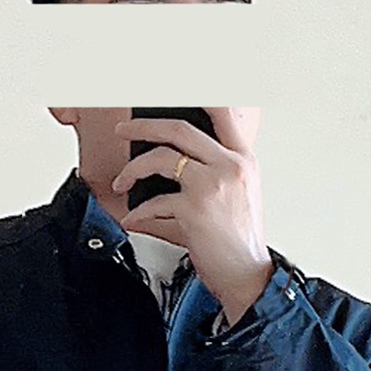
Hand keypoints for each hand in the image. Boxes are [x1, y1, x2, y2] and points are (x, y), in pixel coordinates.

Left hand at [114, 107, 273, 325]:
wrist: (248, 276)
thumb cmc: (241, 242)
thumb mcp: (239, 197)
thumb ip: (212, 175)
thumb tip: (169, 169)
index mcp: (242, 160)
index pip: (222, 113)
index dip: (196, 96)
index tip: (169, 93)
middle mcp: (229, 167)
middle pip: (178, 129)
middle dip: (143, 126)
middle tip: (124, 131)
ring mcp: (211, 186)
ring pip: (160, 158)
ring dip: (133, 169)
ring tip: (122, 181)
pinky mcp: (193, 210)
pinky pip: (155, 202)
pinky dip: (139, 212)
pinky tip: (134, 218)